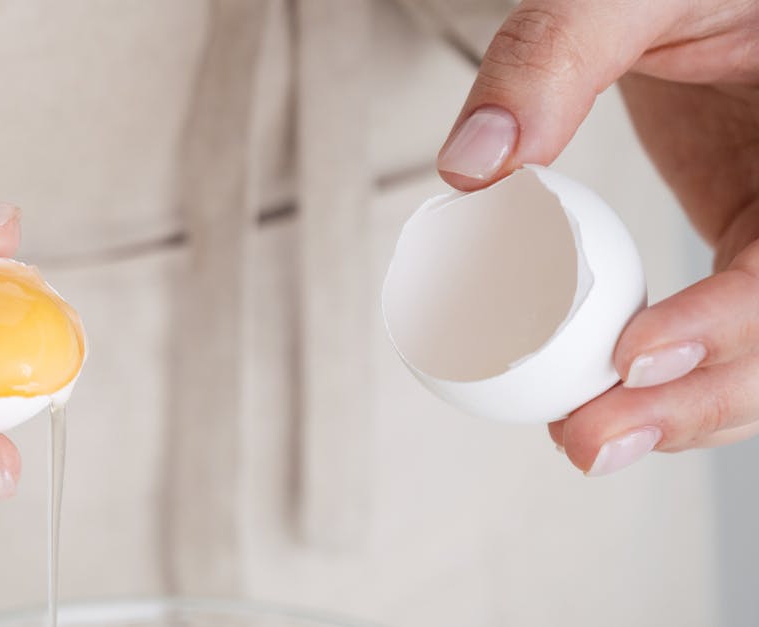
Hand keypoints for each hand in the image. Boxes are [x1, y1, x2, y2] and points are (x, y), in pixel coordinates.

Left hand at [435, 2, 758, 474]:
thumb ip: (552, 59)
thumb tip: (473, 167)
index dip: (727, 325)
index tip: (633, 353)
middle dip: (694, 402)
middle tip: (589, 438)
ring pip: (754, 354)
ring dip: (675, 409)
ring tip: (582, 439)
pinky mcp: (750, 240)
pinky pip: (717, 327)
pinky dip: (661, 371)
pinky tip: (597, 397)